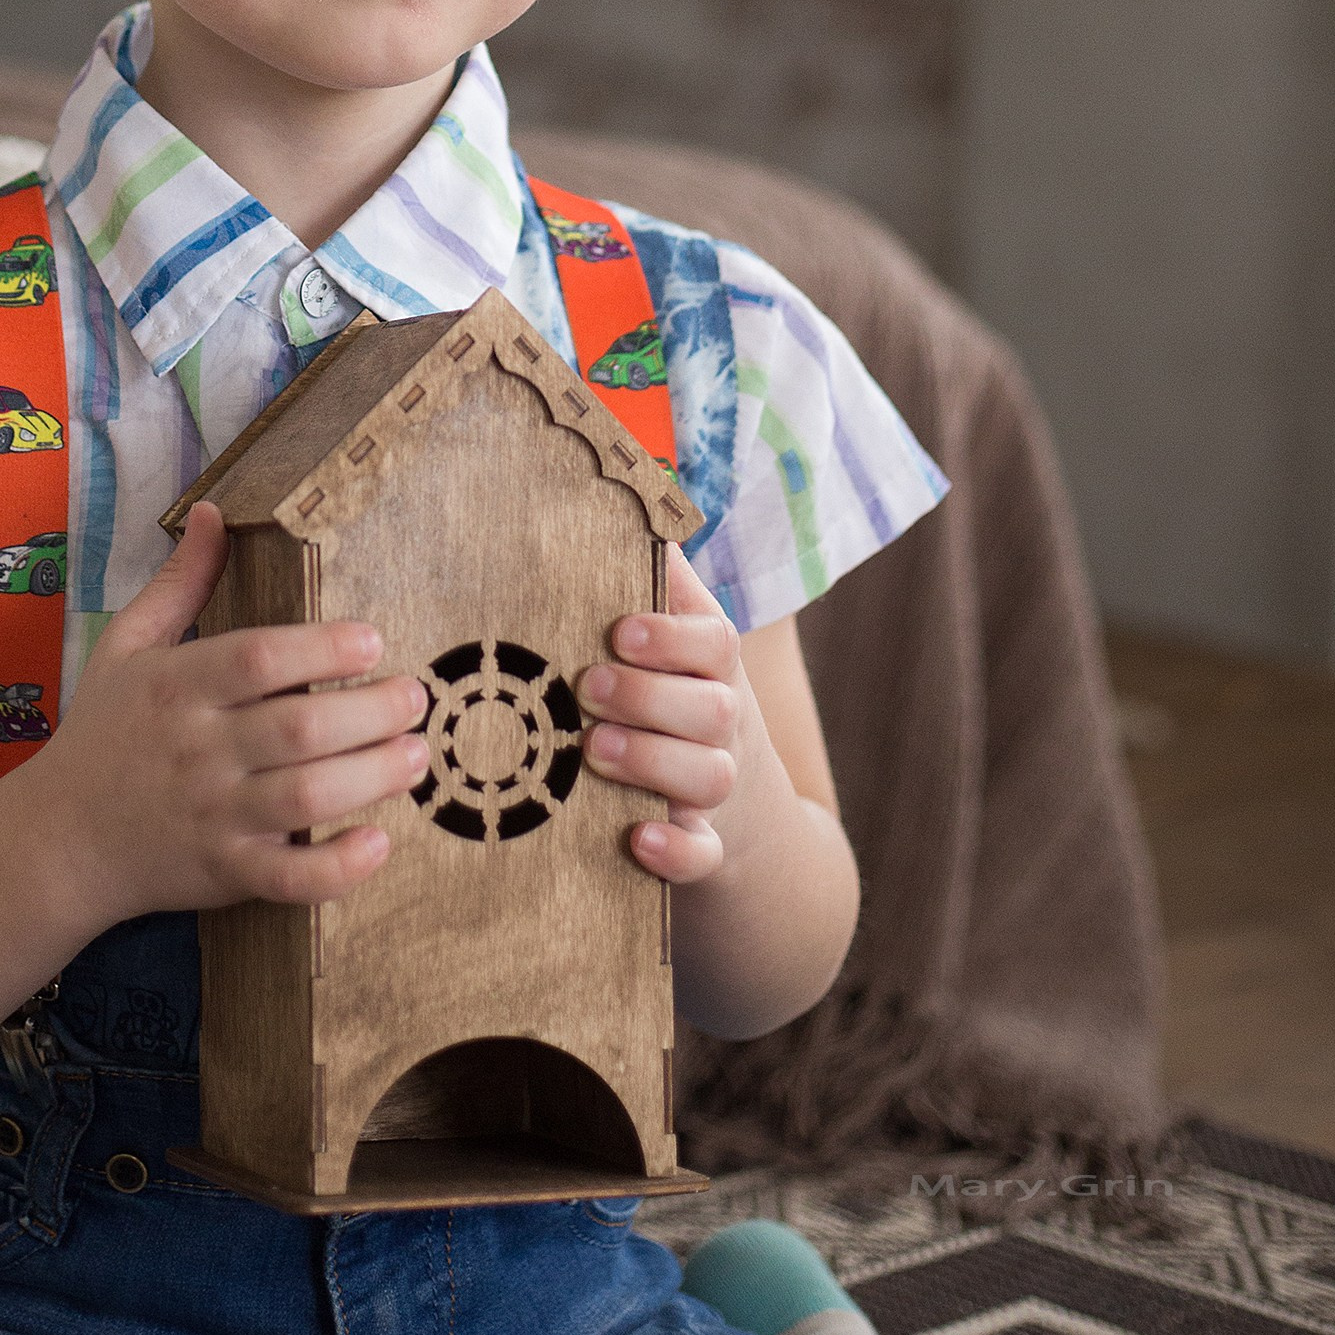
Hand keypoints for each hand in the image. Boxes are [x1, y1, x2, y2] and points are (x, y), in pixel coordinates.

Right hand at [34, 501, 429, 930]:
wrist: (58, 842)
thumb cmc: (103, 734)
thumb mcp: (125, 646)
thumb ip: (180, 583)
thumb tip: (213, 512)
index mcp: (175, 687)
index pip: (257, 659)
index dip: (322, 647)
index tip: (372, 639)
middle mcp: (197, 751)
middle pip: (298, 729)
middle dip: (371, 711)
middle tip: (415, 696)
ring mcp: (213, 818)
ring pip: (306, 799)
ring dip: (373, 776)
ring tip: (418, 755)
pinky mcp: (226, 874)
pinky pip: (291, 879)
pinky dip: (340, 867)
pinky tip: (379, 842)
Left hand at [579, 543, 741, 885]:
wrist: (748, 821)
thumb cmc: (681, 703)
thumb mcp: (678, 643)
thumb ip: (658, 577)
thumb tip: (636, 479)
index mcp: (711, 667)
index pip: (714, 640)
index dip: (671, 636)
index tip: (620, 631)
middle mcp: (722, 725)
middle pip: (711, 708)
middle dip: (648, 697)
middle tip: (586, 689)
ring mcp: (720, 790)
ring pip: (708, 776)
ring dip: (651, 762)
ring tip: (592, 752)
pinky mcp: (709, 850)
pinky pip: (704, 855)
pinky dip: (678, 849)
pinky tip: (640, 838)